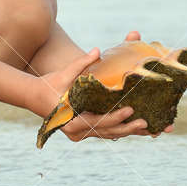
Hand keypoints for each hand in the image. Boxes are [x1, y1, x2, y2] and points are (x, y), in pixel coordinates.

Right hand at [42, 30, 174, 142]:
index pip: (97, 121)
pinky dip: (122, 130)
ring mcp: (83, 134)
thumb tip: (97, 51)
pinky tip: (139, 129)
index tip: (129, 110)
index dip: (114, 117)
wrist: (37, 97)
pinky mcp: (88, 132)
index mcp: (72, 121)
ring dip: (128, 131)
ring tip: (149, 128)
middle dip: (127, 128)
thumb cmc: (51, 84)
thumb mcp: (64, 74)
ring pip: (109, 134)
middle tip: (145, 122)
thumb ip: (81, 64)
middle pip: (107, 132)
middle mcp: (78, 132)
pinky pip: (107, 132)